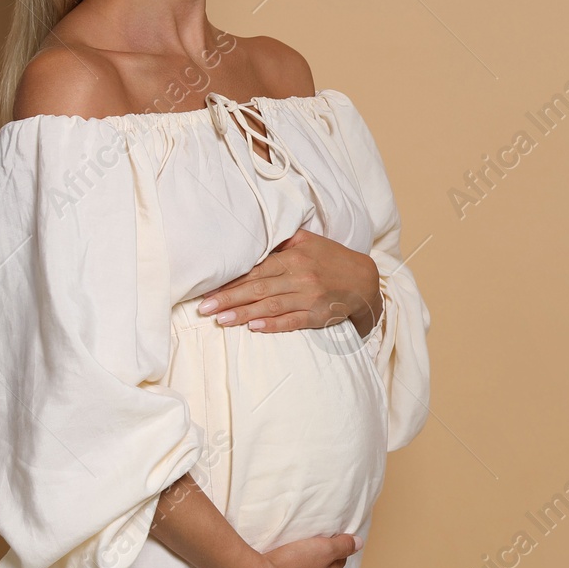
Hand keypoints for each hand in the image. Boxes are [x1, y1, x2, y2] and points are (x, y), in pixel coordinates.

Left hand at [198, 229, 381, 337]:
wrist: (363, 279)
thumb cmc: (331, 258)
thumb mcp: (308, 240)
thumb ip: (281, 241)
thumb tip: (252, 240)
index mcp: (294, 257)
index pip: (256, 270)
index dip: (232, 281)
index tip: (210, 290)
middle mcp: (300, 277)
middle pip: (258, 289)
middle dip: (229, 299)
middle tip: (205, 308)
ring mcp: (309, 298)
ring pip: (271, 306)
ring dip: (244, 314)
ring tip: (221, 321)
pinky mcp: (317, 316)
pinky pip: (292, 321)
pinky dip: (273, 325)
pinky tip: (254, 328)